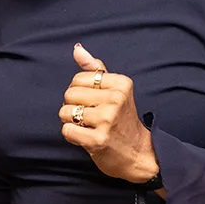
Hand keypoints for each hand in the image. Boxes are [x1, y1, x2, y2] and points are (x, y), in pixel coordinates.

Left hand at [60, 44, 155, 183]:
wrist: (139, 154)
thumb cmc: (122, 120)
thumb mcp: (116, 90)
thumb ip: (95, 68)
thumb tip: (77, 49)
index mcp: (121, 84)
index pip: (79, 78)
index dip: (79, 91)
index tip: (92, 102)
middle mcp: (116, 99)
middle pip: (70, 94)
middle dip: (73, 106)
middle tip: (89, 116)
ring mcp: (107, 120)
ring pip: (66, 112)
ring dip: (71, 121)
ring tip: (87, 126)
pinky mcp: (98, 139)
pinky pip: (67, 130)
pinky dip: (72, 135)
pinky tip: (86, 137)